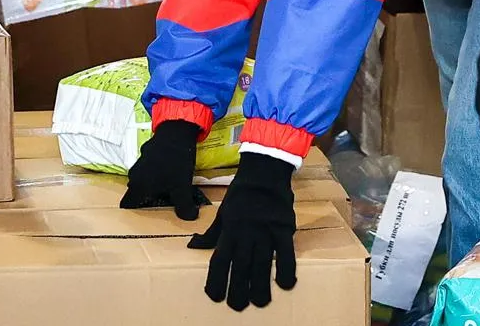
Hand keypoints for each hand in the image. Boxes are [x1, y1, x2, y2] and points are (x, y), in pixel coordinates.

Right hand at [120, 119, 207, 220]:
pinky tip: (169, 171)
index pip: (129, 204)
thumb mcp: (182, 188)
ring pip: (142, 180)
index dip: (135, 211)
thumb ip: (184, 208)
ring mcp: (139, 162)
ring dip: (151, 185)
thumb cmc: (176, 163)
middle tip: (159, 203)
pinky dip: (156, 173)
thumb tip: (189, 218)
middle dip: (145, 199)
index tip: (144, 215)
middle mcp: (135, 175)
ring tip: (166, 188)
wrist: (176, 132)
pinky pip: (148, 169)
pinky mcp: (146, 153)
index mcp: (139, 186)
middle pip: (136, 192)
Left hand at [190, 151, 296, 310]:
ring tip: (259, 303)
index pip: (220, 259)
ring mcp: (265, 231)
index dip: (216, 279)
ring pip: (262, 262)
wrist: (264, 172)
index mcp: (229, 230)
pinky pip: (286, 252)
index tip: (214, 296)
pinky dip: (286, 268)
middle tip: (237, 306)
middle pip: (241, 266)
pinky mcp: (284, 228)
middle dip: (238, 288)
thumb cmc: (241, 194)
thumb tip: (193, 246)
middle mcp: (246, 233)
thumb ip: (212, 233)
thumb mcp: (223, 212)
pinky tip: (285, 285)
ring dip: (260, 285)